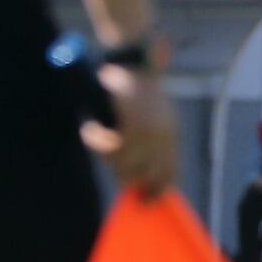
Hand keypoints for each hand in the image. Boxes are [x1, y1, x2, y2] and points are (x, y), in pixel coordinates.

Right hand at [85, 63, 178, 197]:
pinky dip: (94, 140)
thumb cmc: (138, 88)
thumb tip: (138, 175)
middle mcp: (164, 136)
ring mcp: (148, 131)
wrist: (131, 61)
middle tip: (111, 161)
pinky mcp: (128, 123)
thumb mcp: (155, 117)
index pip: (171, 172)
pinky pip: (108, 147)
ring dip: (106, 155)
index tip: (147, 200)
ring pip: (123, 164)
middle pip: (144, 174)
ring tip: (96, 134)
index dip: (158, 189)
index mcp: (172, 134)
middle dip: (125, 175)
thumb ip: (152, 143)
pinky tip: (89, 128)